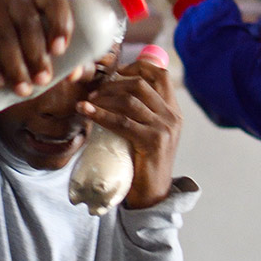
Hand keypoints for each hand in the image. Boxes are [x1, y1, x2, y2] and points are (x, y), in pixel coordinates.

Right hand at [0, 0, 75, 96]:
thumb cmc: (22, 40)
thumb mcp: (44, 44)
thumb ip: (64, 56)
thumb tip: (74, 74)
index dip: (59, 23)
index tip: (59, 50)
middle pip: (28, 21)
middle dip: (37, 55)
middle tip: (43, 80)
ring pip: (6, 33)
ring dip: (15, 65)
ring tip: (23, 89)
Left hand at [78, 58, 181, 209]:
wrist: (153, 195)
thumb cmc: (143, 164)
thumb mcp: (147, 133)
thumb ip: (140, 114)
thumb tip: (112, 92)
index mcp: (174, 111)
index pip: (160, 74)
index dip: (138, 65)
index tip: (117, 70)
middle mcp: (172, 116)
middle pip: (140, 84)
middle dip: (113, 84)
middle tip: (95, 92)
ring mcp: (164, 128)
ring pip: (130, 100)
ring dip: (104, 98)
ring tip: (88, 102)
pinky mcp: (153, 141)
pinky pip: (122, 121)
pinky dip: (100, 114)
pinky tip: (86, 111)